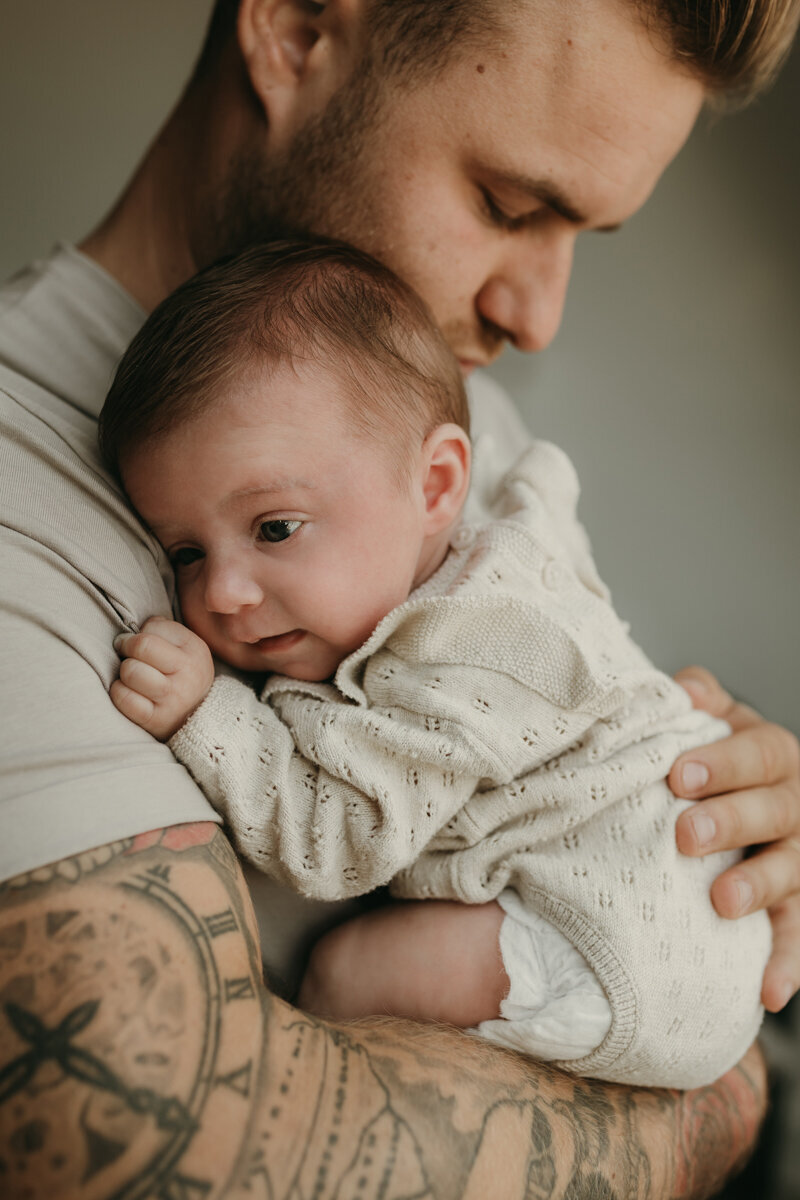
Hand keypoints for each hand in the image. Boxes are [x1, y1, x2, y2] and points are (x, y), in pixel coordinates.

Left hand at [111, 615, 214, 740]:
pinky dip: (119, 692)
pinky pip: (123, 697)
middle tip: (128, 656)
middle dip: (127, 648)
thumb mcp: (185, 647)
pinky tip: (128, 692)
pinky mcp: (155, 720)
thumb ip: (162, 630)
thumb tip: (131, 630)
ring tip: (132, 676)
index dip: (138, 633)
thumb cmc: (181, 674)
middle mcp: (187, 674)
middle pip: (141, 646)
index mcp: (195, 649)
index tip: (138, 644)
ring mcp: (172, 699)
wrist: (196, 716)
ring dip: (124, 672)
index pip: (153, 628)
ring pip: (131, 671)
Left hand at [670, 665, 799, 1011]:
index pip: (756, 752)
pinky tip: (767, 993)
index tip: (677, 775)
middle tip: (686, 835)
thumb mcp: (716, 722)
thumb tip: (685, 688)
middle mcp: (797, 804)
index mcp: (773, 754)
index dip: (720, 763)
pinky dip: (787, 965)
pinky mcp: (799, 906)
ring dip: (759, 888)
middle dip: (732, 822)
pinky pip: (799, 936)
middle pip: (775, 810)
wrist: (750, 799)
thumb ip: (700, 700)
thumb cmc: (717, 758)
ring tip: (721, 903)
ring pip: (793, 872)